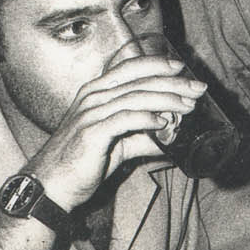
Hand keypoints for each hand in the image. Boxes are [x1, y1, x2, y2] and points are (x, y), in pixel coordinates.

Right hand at [24, 53, 206, 208]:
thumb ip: (143, 137)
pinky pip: (125, 119)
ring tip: (189, 106)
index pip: (130, 67)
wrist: (50, 185)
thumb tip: (173, 138)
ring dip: (167, 100)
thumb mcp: (118, 144)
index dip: (158, 64)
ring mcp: (91, 113)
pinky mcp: (92, 133)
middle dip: (173, 82)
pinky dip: (147, 118)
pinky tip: (164, 122)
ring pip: (136, 97)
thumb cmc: (82, 161)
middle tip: (198, 88)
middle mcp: (93, 97)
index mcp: (96, 92)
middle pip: (139, 80)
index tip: (182, 68)